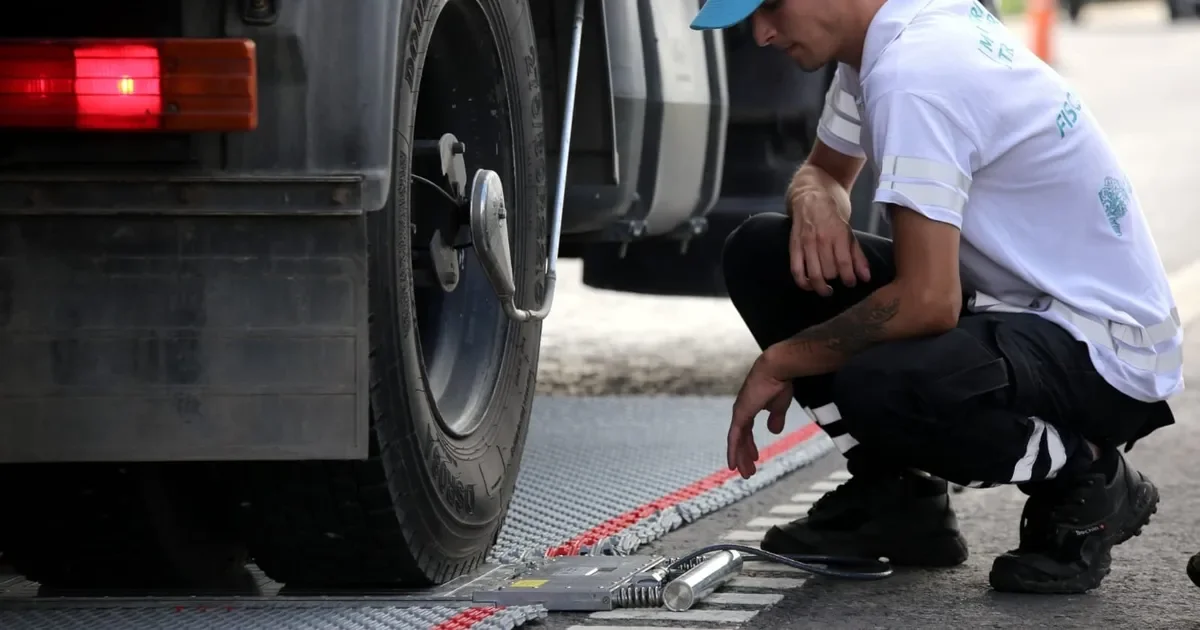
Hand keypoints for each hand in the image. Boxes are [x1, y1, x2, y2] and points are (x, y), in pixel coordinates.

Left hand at [728, 353, 793, 478]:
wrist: (778, 369)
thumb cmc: (780, 383)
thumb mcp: (779, 406)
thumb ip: (776, 418)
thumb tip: (774, 430)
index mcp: (750, 408)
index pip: (747, 431)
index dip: (749, 445)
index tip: (755, 457)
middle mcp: (742, 411)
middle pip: (740, 439)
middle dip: (744, 455)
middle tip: (748, 471)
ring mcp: (739, 413)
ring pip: (737, 441)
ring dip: (740, 458)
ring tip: (744, 473)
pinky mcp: (740, 414)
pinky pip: (735, 437)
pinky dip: (733, 451)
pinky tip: (733, 464)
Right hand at [786, 182, 871, 295]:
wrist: (811, 192)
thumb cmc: (833, 211)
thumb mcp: (849, 230)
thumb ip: (857, 255)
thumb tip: (865, 278)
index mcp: (838, 234)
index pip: (844, 264)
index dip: (848, 279)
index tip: (851, 283)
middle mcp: (821, 239)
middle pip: (829, 271)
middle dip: (835, 280)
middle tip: (838, 282)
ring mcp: (805, 242)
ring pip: (813, 274)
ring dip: (820, 286)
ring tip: (826, 290)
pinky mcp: (793, 245)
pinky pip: (795, 269)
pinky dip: (802, 282)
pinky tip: (809, 286)